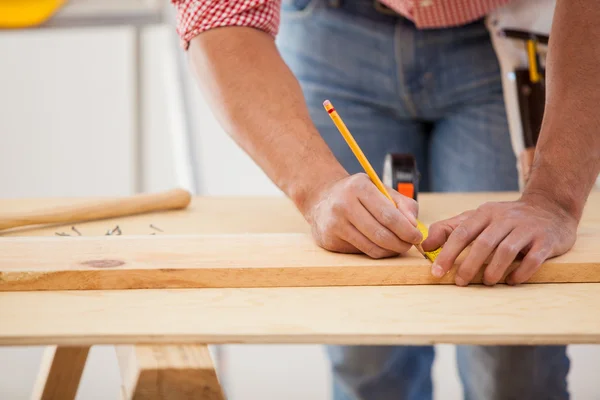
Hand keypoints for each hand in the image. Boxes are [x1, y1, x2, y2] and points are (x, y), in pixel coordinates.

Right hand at [303, 173, 422, 258]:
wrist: (321, 198)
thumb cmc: (357, 194)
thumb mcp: (379, 188)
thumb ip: (402, 204)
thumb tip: (413, 226)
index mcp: (358, 187)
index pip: (388, 215)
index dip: (406, 230)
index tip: (417, 237)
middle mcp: (343, 205)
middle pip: (381, 234)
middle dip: (401, 244)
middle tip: (410, 245)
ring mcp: (334, 224)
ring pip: (372, 247)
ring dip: (390, 251)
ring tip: (397, 246)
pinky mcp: (329, 240)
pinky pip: (360, 252)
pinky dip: (375, 251)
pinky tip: (379, 245)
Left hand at [421, 193, 577, 285]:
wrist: (550, 208)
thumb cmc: (505, 218)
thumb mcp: (477, 217)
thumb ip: (449, 229)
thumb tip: (425, 245)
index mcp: (485, 213)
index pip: (462, 233)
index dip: (447, 253)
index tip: (436, 272)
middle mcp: (505, 219)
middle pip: (483, 243)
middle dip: (468, 265)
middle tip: (460, 282)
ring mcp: (527, 228)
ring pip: (507, 250)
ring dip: (494, 270)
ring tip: (487, 282)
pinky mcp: (546, 240)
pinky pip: (533, 259)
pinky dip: (521, 272)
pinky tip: (512, 280)